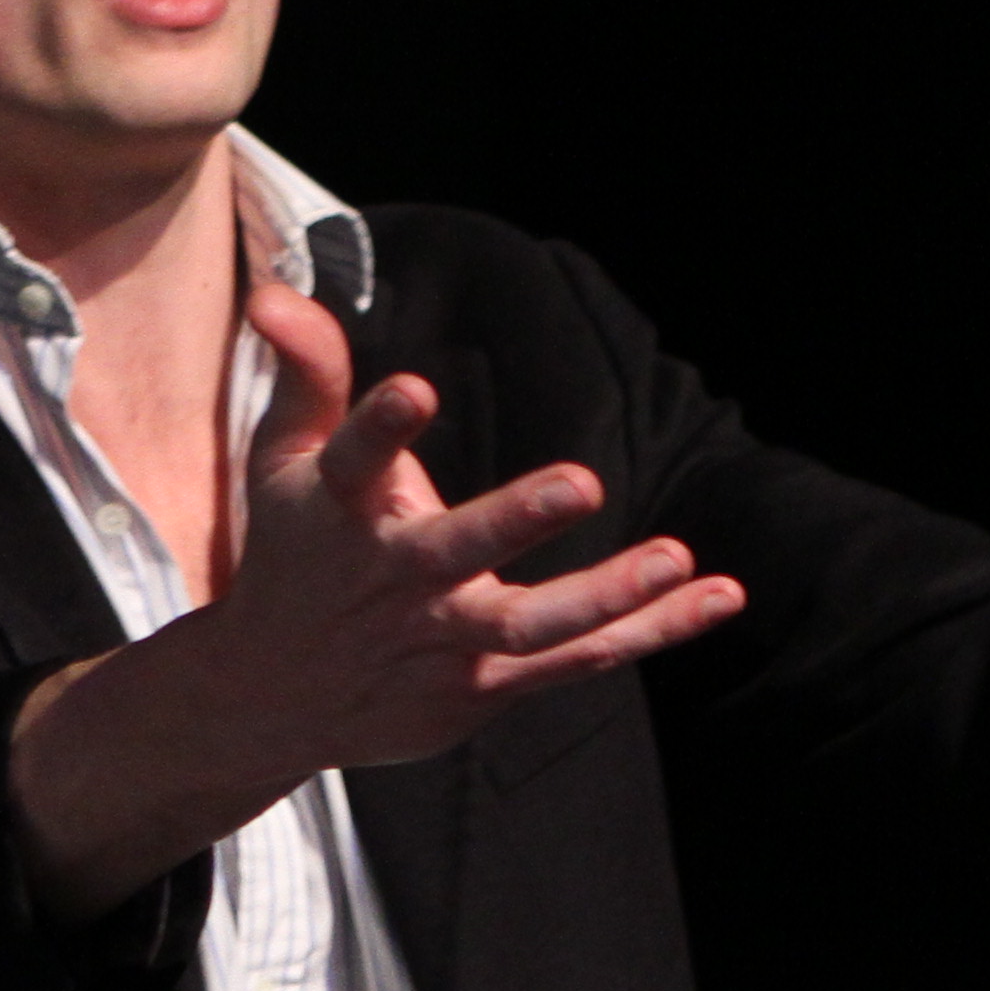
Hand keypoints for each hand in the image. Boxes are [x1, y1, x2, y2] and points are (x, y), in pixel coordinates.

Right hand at [6, 279, 743, 918]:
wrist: (272, 698)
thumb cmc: (296, 554)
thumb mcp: (285, 460)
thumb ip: (307, 374)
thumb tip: (275, 292)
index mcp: (339, 512)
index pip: (355, 460)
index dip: (383, 427)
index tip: (417, 388)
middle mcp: (393, 581)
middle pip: (453, 553)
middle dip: (513, 521)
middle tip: (581, 484)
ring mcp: (440, 643)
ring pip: (527, 626)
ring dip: (604, 596)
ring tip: (677, 558)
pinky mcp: (481, 689)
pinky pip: (575, 660)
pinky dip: (648, 631)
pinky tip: (717, 595)